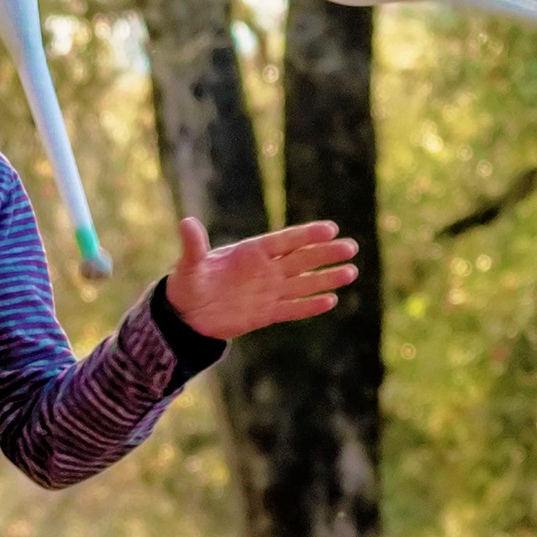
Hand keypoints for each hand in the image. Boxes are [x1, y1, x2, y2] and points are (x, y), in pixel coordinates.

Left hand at [166, 217, 359, 340]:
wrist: (188, 314)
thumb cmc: (187, 283)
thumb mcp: (189, 264)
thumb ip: (194, 245)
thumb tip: (186, 222)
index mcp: (251, 252)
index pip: (284, 241)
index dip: (306, 235)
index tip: (330, 229)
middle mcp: (265, 269)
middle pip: (301, 259)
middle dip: (326, 253)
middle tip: (351, 247)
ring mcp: (268, 291)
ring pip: (303, 283)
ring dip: (326, 278)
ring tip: (351, 272)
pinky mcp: (267, 313)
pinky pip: (292, 309)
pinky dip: (310, 305)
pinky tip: (331, 300)